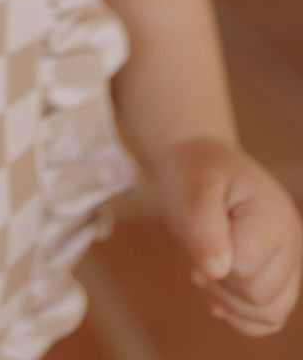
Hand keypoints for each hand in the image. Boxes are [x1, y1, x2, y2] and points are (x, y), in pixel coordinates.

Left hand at [157, 137, 301, 335]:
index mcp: (274, 215)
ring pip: (269, 314)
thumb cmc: (197, 177)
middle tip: (200, 253)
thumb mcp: (193, 190)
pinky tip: (218, 294)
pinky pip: (271, 318)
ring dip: (230, 302)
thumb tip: (217, 271)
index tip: (198, 233)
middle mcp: (292, 242)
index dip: (213, 258)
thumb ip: (204, 227)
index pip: (245, 266)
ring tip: (208, 272)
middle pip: (258, 296)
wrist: (203, 167)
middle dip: (220, 283)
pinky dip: (242, 316)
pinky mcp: (281, 278)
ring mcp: (290, 262)